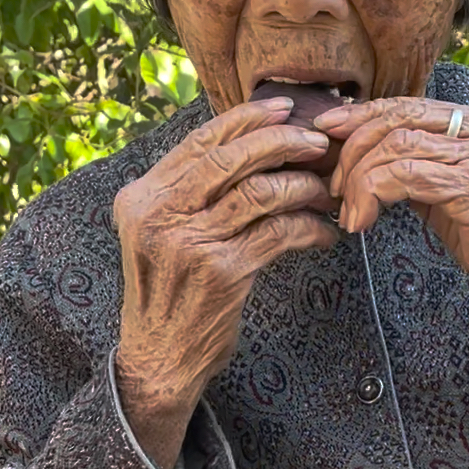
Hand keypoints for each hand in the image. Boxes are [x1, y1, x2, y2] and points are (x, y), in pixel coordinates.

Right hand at [113, 98, 337, 468]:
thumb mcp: (159, 235)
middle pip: (232, 157)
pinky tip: (323, 234)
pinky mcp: (222, 273)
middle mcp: (159, 215)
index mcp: (141, 198)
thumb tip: (246, 144)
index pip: (200, 141)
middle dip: (283, 142)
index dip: (247, 119)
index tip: (285, 108)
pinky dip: (308, 229)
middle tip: (319, 144)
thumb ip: (187, 193)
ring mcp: (189, 244)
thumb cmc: (170, 294)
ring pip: (260, 192)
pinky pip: (278, 233)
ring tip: (327, 193)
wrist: (159, 361)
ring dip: (303, 187)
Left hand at [316, 96, 468, 387]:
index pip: (413, 104)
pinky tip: (362, 220)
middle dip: (355, 146)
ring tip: (349, 209)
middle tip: (332, 181)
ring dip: (359, 178)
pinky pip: (403, 176)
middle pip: (401, 118)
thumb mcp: (455, 186)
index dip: (365, 115)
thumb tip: (363, 145)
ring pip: (396, 146)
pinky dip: (371, 195)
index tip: (329, 129)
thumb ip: (421, 159)